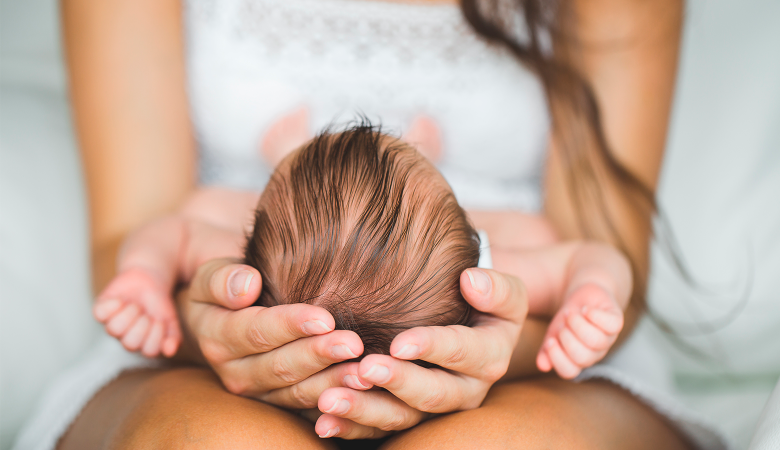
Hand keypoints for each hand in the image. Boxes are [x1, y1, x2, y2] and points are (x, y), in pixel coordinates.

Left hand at [94, 266, 180, 356]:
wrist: (149, 279)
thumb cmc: (158, 304)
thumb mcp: (171, 320)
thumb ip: (173, 336)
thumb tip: (171, 351)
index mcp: (143, 343)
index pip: (150, 350)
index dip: (157, 335)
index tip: (160, 320)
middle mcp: (125, 338)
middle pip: (130, 344)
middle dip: (142, 325)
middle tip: (146, 314)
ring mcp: (112, 325)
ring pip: (114, 330)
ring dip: (129, 314)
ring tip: (135, 305)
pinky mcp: (100, 311)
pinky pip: (100, 314)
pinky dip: (112, 305)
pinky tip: (121, 300)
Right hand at [178, 258, 373, 410]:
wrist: (227, 313)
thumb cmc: (227, 286)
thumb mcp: (211, 275)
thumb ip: (222, 279)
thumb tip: (246, 285)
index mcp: (217, 338)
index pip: (257, 331)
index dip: (291, 325)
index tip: (325, 318)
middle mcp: (236, 372)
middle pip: (281, 367)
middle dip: (319, 356)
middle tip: (354, 344)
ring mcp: (259, 393)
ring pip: (297, 393)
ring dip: (333, 384)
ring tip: (364, 373)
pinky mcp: (280, 404)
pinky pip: (309, 408)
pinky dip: (336, 402)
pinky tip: (362, 392)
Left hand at [311, 268, 527, 438]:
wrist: (476, 326)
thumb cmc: (483, 302)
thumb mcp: (504, 294)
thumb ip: (496, 288)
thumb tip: (471, 280)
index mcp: (489, 357)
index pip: (462, 353)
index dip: (432, 347)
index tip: (399, 343)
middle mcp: (466, 391)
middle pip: (432, 394)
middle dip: (397, 382)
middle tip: (365, 368)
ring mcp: (435, 409)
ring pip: (402, 418)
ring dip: (365, 410)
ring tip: (330, 399)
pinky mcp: (409, 418)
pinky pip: (380, 430)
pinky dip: (351, 427)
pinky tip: (325, 421)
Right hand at [536, 283, 623, 378]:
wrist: (582, 298)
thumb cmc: (567, 320)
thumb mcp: (553, 334)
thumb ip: (546, 350)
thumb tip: (542, 366)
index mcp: (577, 359)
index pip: (569, 371)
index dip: (558, 358)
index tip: (550, 341)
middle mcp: (594, 353)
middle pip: (583, 358)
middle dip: (568, 339)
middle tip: (562, 324)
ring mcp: (607, 338)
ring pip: (597, 341)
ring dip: (578, 324)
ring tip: (571, 313)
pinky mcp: (616, 322)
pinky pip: (612, 325)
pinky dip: (595, 315)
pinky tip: (586, 309)